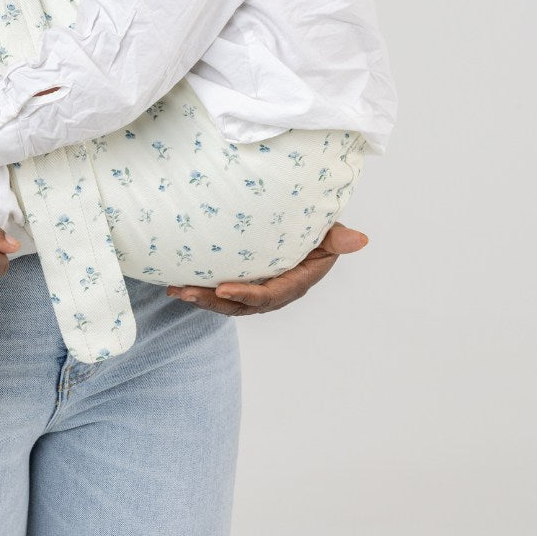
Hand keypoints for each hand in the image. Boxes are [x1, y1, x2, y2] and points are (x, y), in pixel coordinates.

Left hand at [166, 223, 367, 316]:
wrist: (305, 232)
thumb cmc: (317, 231)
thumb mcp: (328, 235)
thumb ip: (337, 239)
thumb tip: (361, 239)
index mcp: (295, 283)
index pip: (269, 294)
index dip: (246, 295)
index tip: (222, 289)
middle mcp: (275, 293)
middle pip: (242, 304)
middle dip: (212, 301)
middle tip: (186, 290)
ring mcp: (258, 291)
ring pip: (226, 302)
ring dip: (200, 298)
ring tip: (174, 289)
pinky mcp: (243, 285)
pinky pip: (221, 293)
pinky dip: (200, 290)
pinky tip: (175, 282)